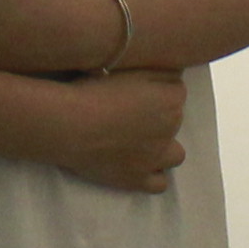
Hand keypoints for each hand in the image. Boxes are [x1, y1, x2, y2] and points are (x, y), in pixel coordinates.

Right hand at [41, 66, 188, 194]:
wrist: (71, 124)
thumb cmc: (94, 89)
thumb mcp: (126, 64)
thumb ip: (156, 65)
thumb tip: (173, 69)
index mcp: (171, 97)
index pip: (176, 89)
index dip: (156, 88)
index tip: (137, 89)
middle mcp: (171, 128)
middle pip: (175, 120)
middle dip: (159, 117)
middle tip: (132, 112)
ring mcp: (156, 157)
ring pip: (175, 155)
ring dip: (163, 148)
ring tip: (140, 141)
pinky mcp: (139, 179)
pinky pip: (160, 183)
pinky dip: (153, 175)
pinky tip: (138, 165)